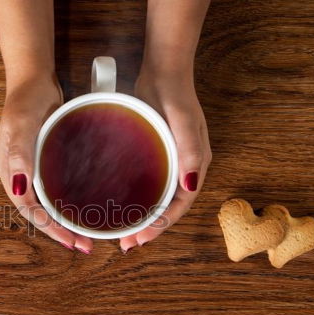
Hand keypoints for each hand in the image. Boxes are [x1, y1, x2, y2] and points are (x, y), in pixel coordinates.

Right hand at [0, 75, 93, 253]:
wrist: (33, 78)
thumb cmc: (26, 98)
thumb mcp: (22, 122)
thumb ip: (19, 152)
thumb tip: (19, 186)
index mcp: (8, 170)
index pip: (27, 208)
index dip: (48, 227)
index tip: (70, 239)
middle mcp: (17, 173)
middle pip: (36, 212)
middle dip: (57, 231)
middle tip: (83, 245)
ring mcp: (29, 168)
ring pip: (45, 203)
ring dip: (63, 220)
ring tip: (85, 234)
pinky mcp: (42, 160)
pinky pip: (53, 189)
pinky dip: (66, 202)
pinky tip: (83, 208)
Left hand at [119, 66, 211, 251]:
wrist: (164, 70)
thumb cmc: (175, 95)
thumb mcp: (182, 121)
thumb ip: (189, 151)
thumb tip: (191, 186)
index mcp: (196, 165)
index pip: (180, 205)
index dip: (162, 225)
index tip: (140, 239)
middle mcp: (185, 167)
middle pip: (168, 206)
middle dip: (150, 227)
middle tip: (126, 243)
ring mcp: (170, 160)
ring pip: (157, 196)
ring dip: (142, 215)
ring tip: (120, 230)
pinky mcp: (155, 152)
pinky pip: (147, 181)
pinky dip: (135, 196)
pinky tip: (117, 201)